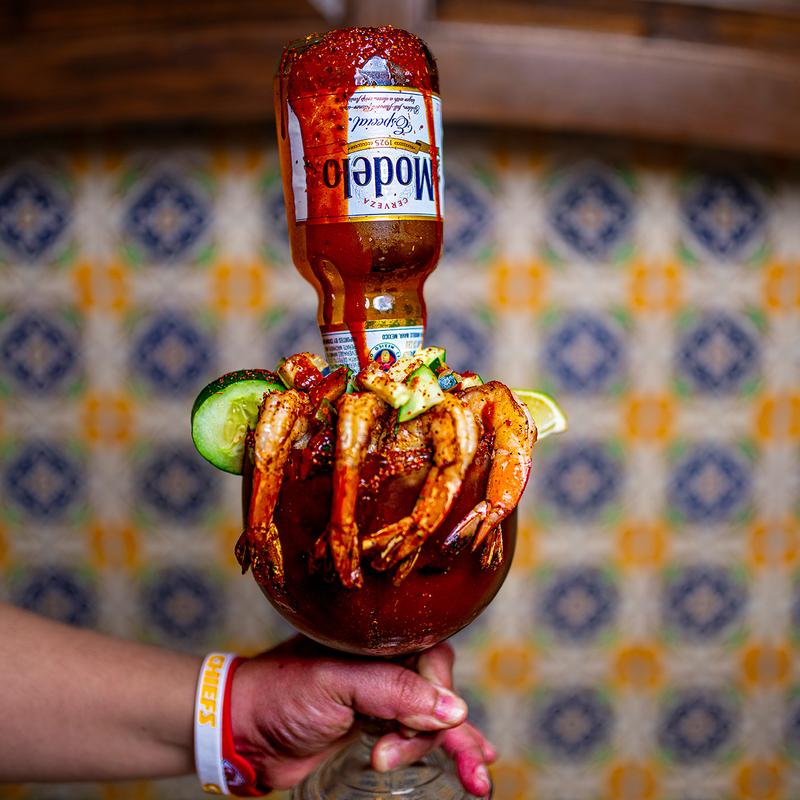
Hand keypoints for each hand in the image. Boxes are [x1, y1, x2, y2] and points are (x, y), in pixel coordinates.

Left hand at [230, 637, 495, 794]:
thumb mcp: (336, 686)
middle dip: (447, 732)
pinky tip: (476, 760)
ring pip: (433, 719)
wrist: (242, 730)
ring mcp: (383, 695)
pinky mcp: (378, 726)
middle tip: (461, 768)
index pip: (430, 657)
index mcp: (377, 638)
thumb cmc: (281, 693)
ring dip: (450, 747)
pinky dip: (448, 748)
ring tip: (475, 782)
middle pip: (437, 692)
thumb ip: (393, 693)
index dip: (436, 692)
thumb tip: (454, 709)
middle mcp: (386, 662)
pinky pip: (420, 735)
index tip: (429, 723)